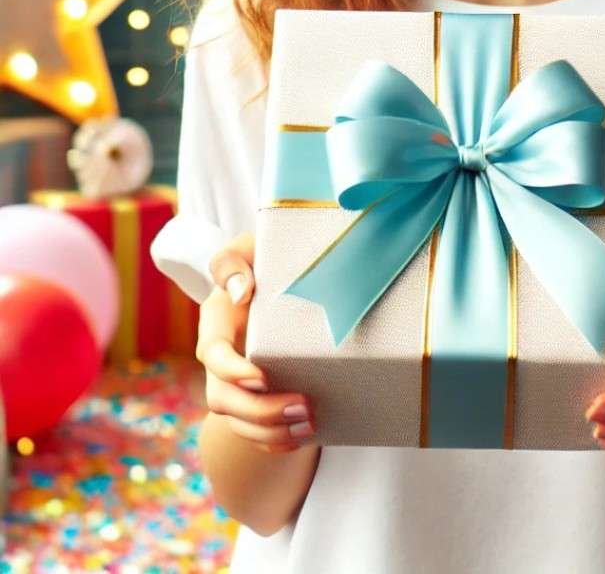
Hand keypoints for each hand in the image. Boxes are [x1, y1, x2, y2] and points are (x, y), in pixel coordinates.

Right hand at [196, 231, 316, 454]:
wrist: (281, 276)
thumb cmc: (264, 257)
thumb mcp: (247, 247)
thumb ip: (232, 262)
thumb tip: (238, 293)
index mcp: (215, 324)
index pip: (212, 356)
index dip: (233, 372)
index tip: (263, 376)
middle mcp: (221, 359)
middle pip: (224, 399)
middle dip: (259, 411)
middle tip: (301, 405)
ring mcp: (236, 382)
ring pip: (238, 422)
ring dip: (269, 430)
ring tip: (307, 425)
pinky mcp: (254, 396)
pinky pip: (254, 431)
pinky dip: (273, 441)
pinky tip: (300, 438)